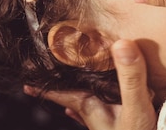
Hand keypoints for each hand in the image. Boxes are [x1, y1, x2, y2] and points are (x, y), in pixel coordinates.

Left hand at [26, 40, 156, 129]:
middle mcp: (96, 115)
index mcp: (93, 107)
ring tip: (73, 87)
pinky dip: (95, 106)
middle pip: (75, 97)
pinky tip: (91, 110)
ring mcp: (106, 123)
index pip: (65, 93)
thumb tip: (121, 43)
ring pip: (87, 105)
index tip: (29, 83)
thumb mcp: (136, 106)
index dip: (47, 87)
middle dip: (66, 86)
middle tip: (57, 73)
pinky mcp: (120, 125)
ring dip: (81, 95)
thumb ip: (130, 78)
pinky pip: (100, 114)